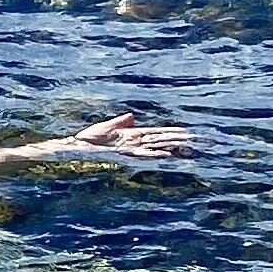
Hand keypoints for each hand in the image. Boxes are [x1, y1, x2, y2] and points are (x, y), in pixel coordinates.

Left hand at [72, 112, 190, 157]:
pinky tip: (166, 154)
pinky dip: (155, 154)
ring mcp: (131, 150)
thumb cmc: (89, 139)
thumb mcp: (106, 127)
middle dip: (177, 141)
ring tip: (187, 148)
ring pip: (156, 148)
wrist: (77, 148)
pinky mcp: (125, 155)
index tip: (186, 132)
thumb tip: (132, 116)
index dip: (171, 132)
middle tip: (195, 141)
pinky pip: (144, 155)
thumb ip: (120, 122)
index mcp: (132, 135)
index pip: (156, 133)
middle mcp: (134, 143)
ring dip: (171, 148)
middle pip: (160, 141)